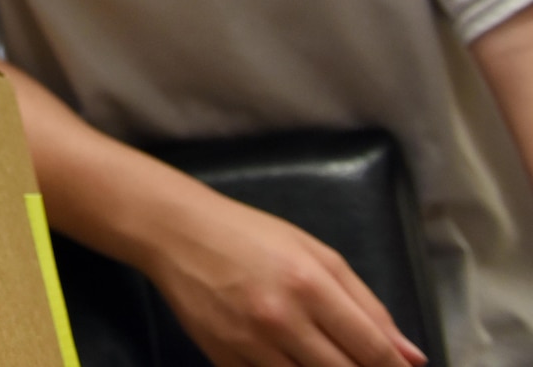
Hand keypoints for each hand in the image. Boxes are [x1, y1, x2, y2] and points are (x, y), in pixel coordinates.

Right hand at [141, 190, 426, 366]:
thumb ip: (366, 304)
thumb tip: (410, 355)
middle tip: (362, 363)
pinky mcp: (224, 359)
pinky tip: (296, 360)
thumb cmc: (251, 236)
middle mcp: (281, 318)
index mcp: (310, 284)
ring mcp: (249, 344)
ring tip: (330, 359)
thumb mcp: (316, 253)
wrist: (176, 233)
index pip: (373, 349)